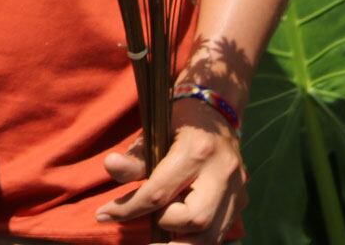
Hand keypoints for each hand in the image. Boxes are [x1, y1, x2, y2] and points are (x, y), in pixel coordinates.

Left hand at [96, 98, 245, 242]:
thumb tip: (109, 167)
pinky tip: (177, 237)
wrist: (216, 113)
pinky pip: (219, 232)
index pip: (159, 192)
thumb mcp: (153, 131)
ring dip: (181, 244)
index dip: (128, 208)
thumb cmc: (178, 122)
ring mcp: (236, 189)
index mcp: (197, 151)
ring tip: (159, 242)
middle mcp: (221, 173)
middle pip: (195, 218)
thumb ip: (134, 157)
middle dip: (165, 225)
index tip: (104, 215)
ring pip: (212, 234)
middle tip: (148, 220)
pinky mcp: (241, 201)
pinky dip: (196, 240)